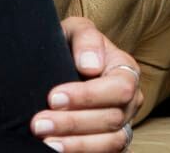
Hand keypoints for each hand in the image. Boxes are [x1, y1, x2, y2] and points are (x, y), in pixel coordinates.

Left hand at [30, 16, 143, 150]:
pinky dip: (80, 152)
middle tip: (39, 124)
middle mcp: (130, 101)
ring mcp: (123, 124)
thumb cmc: (72, 45)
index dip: (87, 96)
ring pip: (110, 142)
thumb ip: (86, 38)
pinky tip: (57, 150)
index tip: (53, 98)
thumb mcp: (76, 30)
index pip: (118, 88)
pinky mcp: (110, 141)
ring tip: (46, 143)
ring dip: (76, 144)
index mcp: (126, 70)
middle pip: (111, 119)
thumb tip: (90, 65)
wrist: (62, 63)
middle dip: (72, 123)